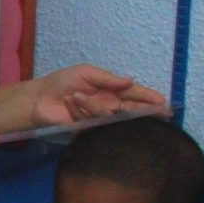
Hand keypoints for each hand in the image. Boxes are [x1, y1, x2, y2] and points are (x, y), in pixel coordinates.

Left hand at [27, 64, 163, 127]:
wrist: (40, 98)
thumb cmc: (62, 82)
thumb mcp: (86, 73)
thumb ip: (108, 78)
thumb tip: (130, 80)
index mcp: (111, 91)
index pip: (135, 95)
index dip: (149, 99)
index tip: (163, 103)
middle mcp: (108, 106)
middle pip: (131, 111)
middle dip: (145, 112)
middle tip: (160, 115)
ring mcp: (98, 119)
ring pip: (109, 117)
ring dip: (92, 105)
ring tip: (75, 96)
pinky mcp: (85, 129)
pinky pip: (89, 122)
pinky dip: (78, 109)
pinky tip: (69, 100)